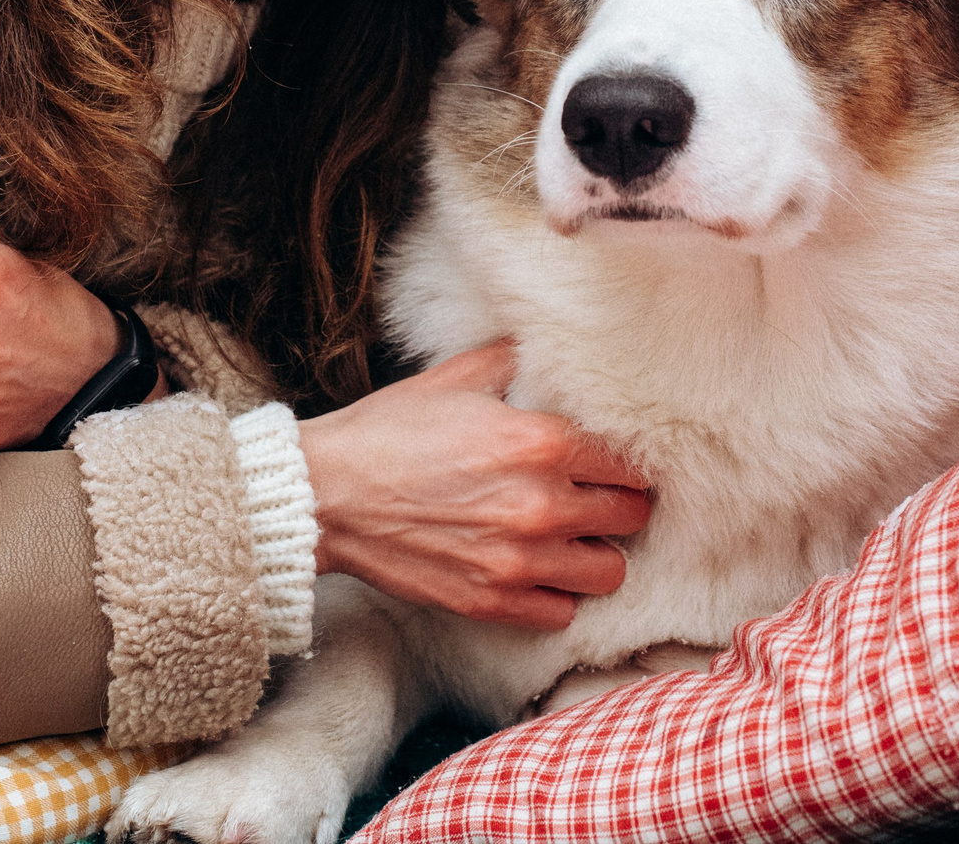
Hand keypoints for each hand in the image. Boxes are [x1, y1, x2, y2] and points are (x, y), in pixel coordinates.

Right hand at [299, 341, 650, 628]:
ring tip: (572, 538)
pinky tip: (537, 570)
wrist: (326, 495)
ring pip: (608, 572)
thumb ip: (518, 361)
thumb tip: (555, 346)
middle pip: (632, 516)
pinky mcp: (492, 602)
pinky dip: (557, 594)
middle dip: (619, 504)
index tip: (609, 462)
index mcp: (541, 443)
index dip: (624, 459)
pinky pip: (562, 612)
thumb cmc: (389, 431)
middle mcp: (541, 506)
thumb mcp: (458, 377)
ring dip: (595, 553)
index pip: (629, 461)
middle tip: (595, 497)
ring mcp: (518, 561)